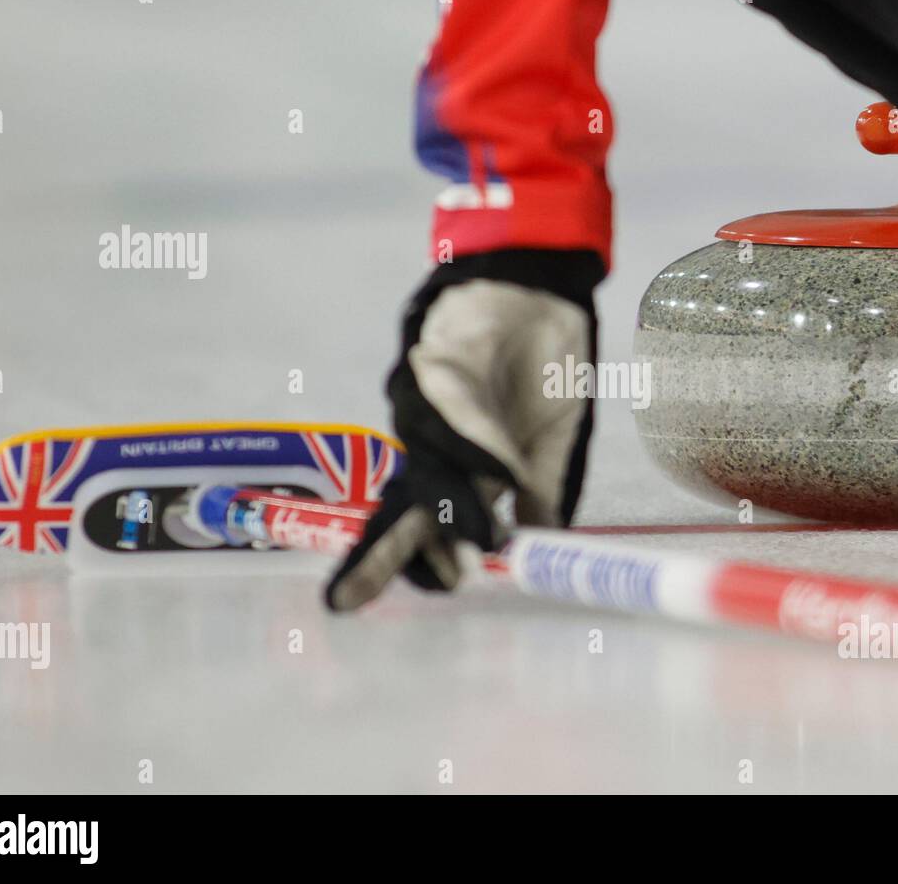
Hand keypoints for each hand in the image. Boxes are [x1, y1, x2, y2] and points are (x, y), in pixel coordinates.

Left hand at [325, 250, 602, 611]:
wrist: (544, 293)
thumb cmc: (543, 369)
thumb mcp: (555, 445)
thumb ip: (540, 495)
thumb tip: (530, 548)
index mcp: (460, 471)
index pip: (426, 529)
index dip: (422, 564)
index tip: (440, 595)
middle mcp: (431, 446)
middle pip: (398, 510)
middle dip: (377, 557)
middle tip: (342, 603)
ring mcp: (425, 409)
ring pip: (424, 471)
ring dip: (450, 515)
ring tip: (481, 548)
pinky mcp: (432, 366)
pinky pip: (452, 417)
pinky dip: (479, 449)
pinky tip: (505, 472)